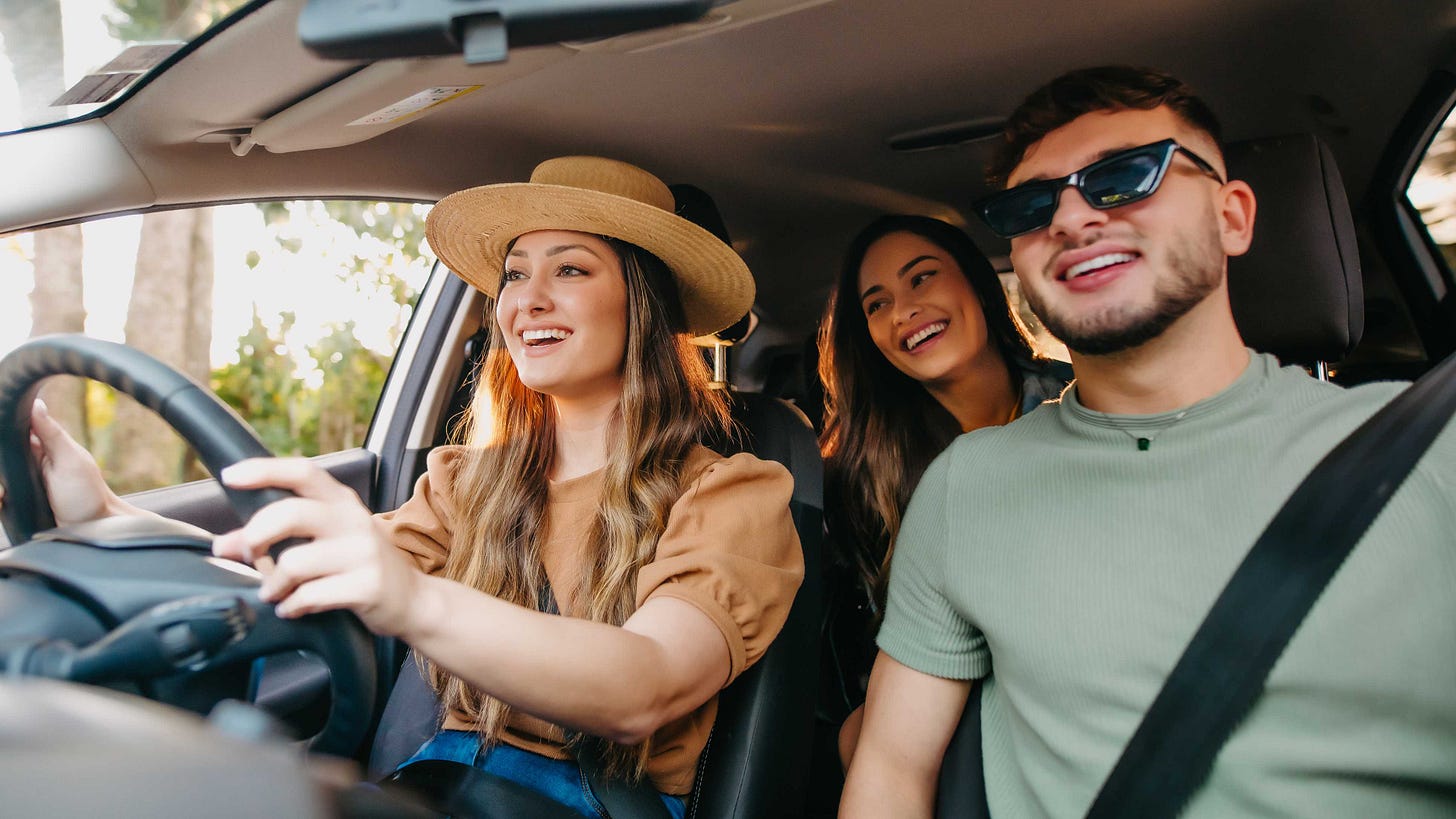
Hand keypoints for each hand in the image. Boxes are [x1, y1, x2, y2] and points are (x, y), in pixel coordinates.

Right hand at [0, 399, 123, 525]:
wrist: (94, 530)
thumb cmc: (88, 494)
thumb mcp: (70, 461)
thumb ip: (52, 434)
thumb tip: (36, 403)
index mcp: (41, 446)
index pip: (11, 431)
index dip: (3, 433)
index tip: (4, 447)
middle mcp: (29, 462)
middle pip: (3, 457)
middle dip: (1, 468)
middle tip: (4, 486)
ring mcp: (22, 483)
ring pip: (1, 477)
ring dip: (0, 486)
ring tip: (3, 495)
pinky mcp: (19, 502)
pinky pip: (2, 497)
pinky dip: (1, 500)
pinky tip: (3, 501)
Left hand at [212, 457, 424, 635]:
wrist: (411, 599)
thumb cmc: (358, 565)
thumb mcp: (325, 539)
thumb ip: (277, 536)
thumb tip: (224, 544)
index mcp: (341, 501)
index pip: (302, 472)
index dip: (264, 471)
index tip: (230, 476)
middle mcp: (353, 520)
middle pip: (291, 514)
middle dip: (256, 536)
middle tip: (249, 555)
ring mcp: (363, 553)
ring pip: (294, 562)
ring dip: (273, 584)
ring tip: (276, 592)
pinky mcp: (367, 586)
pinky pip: (310, 596)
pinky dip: (292, 606)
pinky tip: (294, 608)